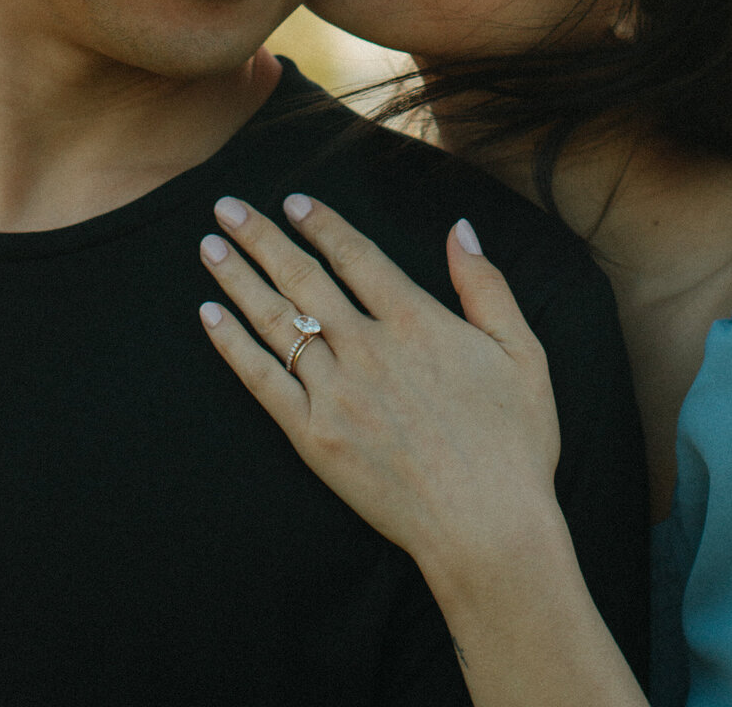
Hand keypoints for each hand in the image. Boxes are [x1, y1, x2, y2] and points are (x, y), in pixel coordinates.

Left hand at [198, 194, 562, 580]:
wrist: (489, 528)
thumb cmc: (514, 443)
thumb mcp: (522, 352)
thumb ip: (486, 284)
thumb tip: (459, 227)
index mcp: (416, 321)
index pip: (355, 256)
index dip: (321, 225)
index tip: (292, 202)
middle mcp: (368, 348)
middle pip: (303, 277)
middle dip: (261, 237)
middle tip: (226, 207)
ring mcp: (336, 392)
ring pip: (277, 321)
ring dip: (239, 279)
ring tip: (209, 247)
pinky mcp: (315, 436)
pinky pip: (262, 380)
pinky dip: (233, 345)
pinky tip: (210, 316)